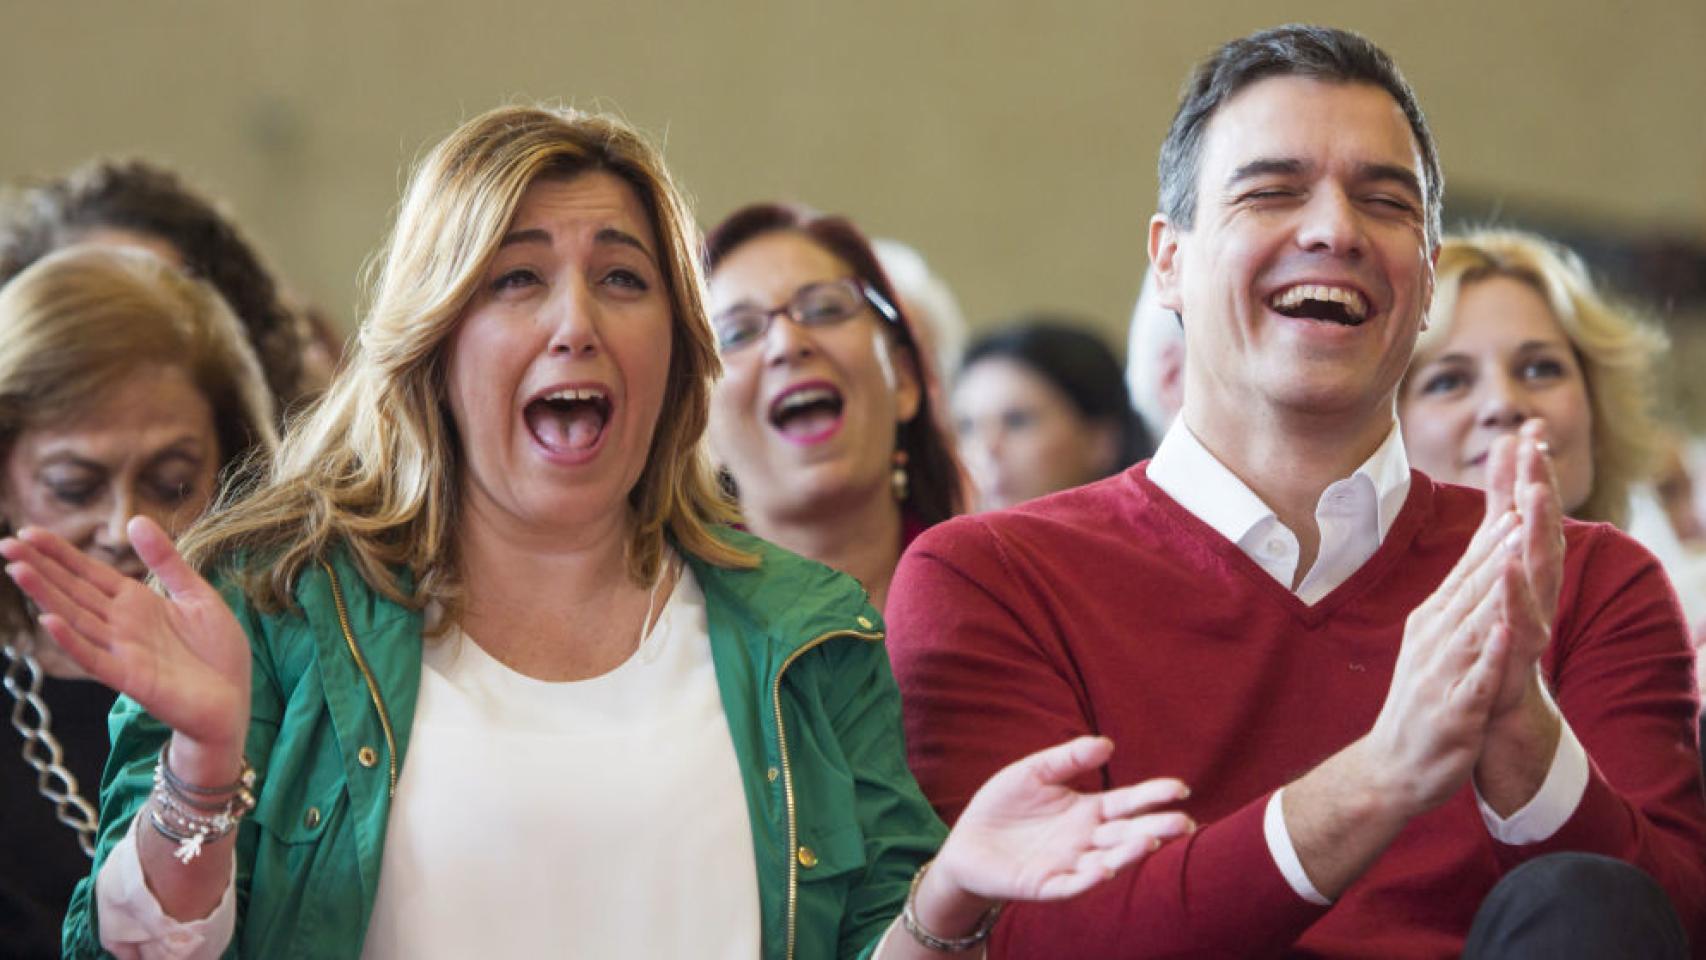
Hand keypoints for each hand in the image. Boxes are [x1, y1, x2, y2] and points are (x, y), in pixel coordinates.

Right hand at [1, 518, 249, 772]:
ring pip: (76, 619)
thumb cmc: (216, 652)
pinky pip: (95, 658)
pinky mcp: (131, 678)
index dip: (60, 553)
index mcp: (136, 603)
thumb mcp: (197, 595)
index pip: (89, 573)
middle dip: (41, 568)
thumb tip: (137, 520)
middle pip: (73, 591)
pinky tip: (50, 620)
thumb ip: (167, 561)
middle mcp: (121, 624)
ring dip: (47, 596)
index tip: (29, 531)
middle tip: (7, 544)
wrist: (233, 702)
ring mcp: (122, 651)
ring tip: (18, 570)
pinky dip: (72, 641)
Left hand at [930, 736, 1192, 904]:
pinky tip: (1106, 867)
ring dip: (1130, 852)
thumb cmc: (1002, 806)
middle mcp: (1086, 839)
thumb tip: (1108, 744)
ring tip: (1149, 839)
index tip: (1180, 788)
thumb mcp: (1033, 772)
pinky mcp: (1047, 884)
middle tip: (1184, 822)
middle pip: (1128, 832)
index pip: (1128, 802)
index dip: (1153, 795)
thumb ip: (1068, 759)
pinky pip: (1074, 883)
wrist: (965, 842)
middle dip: (1156, 828)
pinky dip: (1092, 878)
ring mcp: (1069, 863)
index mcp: (1087, 811)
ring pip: (1108, 859)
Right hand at [1360, 501, 1521, 816]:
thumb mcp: (1436, 645)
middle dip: (1499, 543)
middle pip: (1472, 585)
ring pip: (1474, 622)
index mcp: (1432, 621)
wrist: (1390, 768)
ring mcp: (1440, 674)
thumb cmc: (1421, 704)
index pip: (1468, 569)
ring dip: (1496, 586)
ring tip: (1517, 550)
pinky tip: (1502, 632)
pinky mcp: (1452, 711)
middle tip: (1525, 500)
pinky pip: (1473, 678)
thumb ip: (1457, 605)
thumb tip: (1481, 561)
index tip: (1517, 491)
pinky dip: (1488, 654)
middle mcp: (1433, 639)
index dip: (1494, 530)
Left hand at [1481, 421, 1565, 720]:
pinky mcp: (1513, 672)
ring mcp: (1523, 638)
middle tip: (1537, 447)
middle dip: (1537, 493)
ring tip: (1531, 499)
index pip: (1518, 524)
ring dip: (1533, 539)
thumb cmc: (1483, 673)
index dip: (1522, 478)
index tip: (1525, 429)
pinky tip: (1512, 580)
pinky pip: (1517, 638)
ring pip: (1535, 582)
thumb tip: (1497, 517)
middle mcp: (1528, 606)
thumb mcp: (1481, 609)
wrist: (1486, 740)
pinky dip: (1515, 608)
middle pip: (1537, 541)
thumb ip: (1489, 564)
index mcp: (1515, 588)